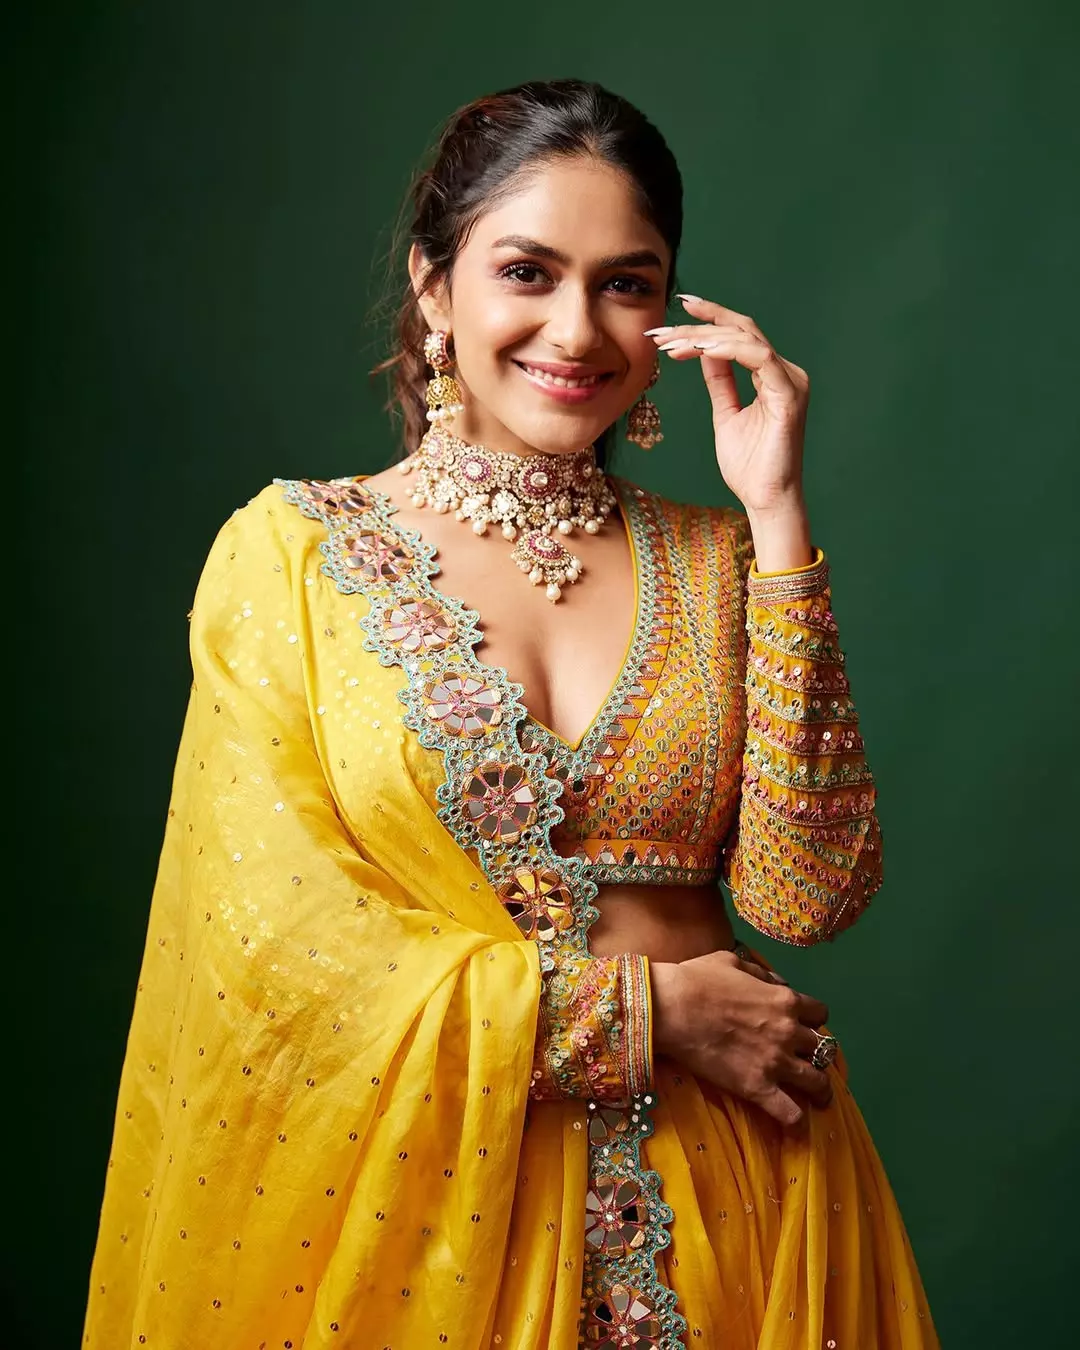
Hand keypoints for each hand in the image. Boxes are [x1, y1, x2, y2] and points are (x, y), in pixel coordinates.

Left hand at [645, 295, 809, 514]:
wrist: (765, 500)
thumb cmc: (750, 466)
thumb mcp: (725, 414)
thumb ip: (720, 381)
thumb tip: (705, 350)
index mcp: (772, 376)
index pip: (740, 334)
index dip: (710, 318)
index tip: (677, 309)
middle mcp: (785, 373)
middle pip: (742, 329)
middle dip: (698, 324)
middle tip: (661, 331)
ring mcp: (790, 382)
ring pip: (747, 338)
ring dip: (705, 337)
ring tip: (672, 345)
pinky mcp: (789, 395)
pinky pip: (759, 358)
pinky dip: (728, 350)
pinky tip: (700, 351)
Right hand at [650, 949, 833, 1126]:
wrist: (672, 1008)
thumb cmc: (698, 979)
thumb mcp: (734, 961)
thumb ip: (762, 974)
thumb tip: (777, 983)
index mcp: (785, 1000)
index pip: (819, 1014)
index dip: (813, 1020)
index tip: (804, 1026)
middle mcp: (788, 1032)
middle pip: (821, 1049)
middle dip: (815, 1055)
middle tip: (805, 1061)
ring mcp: (776, 1062)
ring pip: (817, 1082)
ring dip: (821, 1091)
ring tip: (819, 1099)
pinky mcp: (758, 1088)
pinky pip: (790, 1113)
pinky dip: (796, 1120)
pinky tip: (796, 1124)